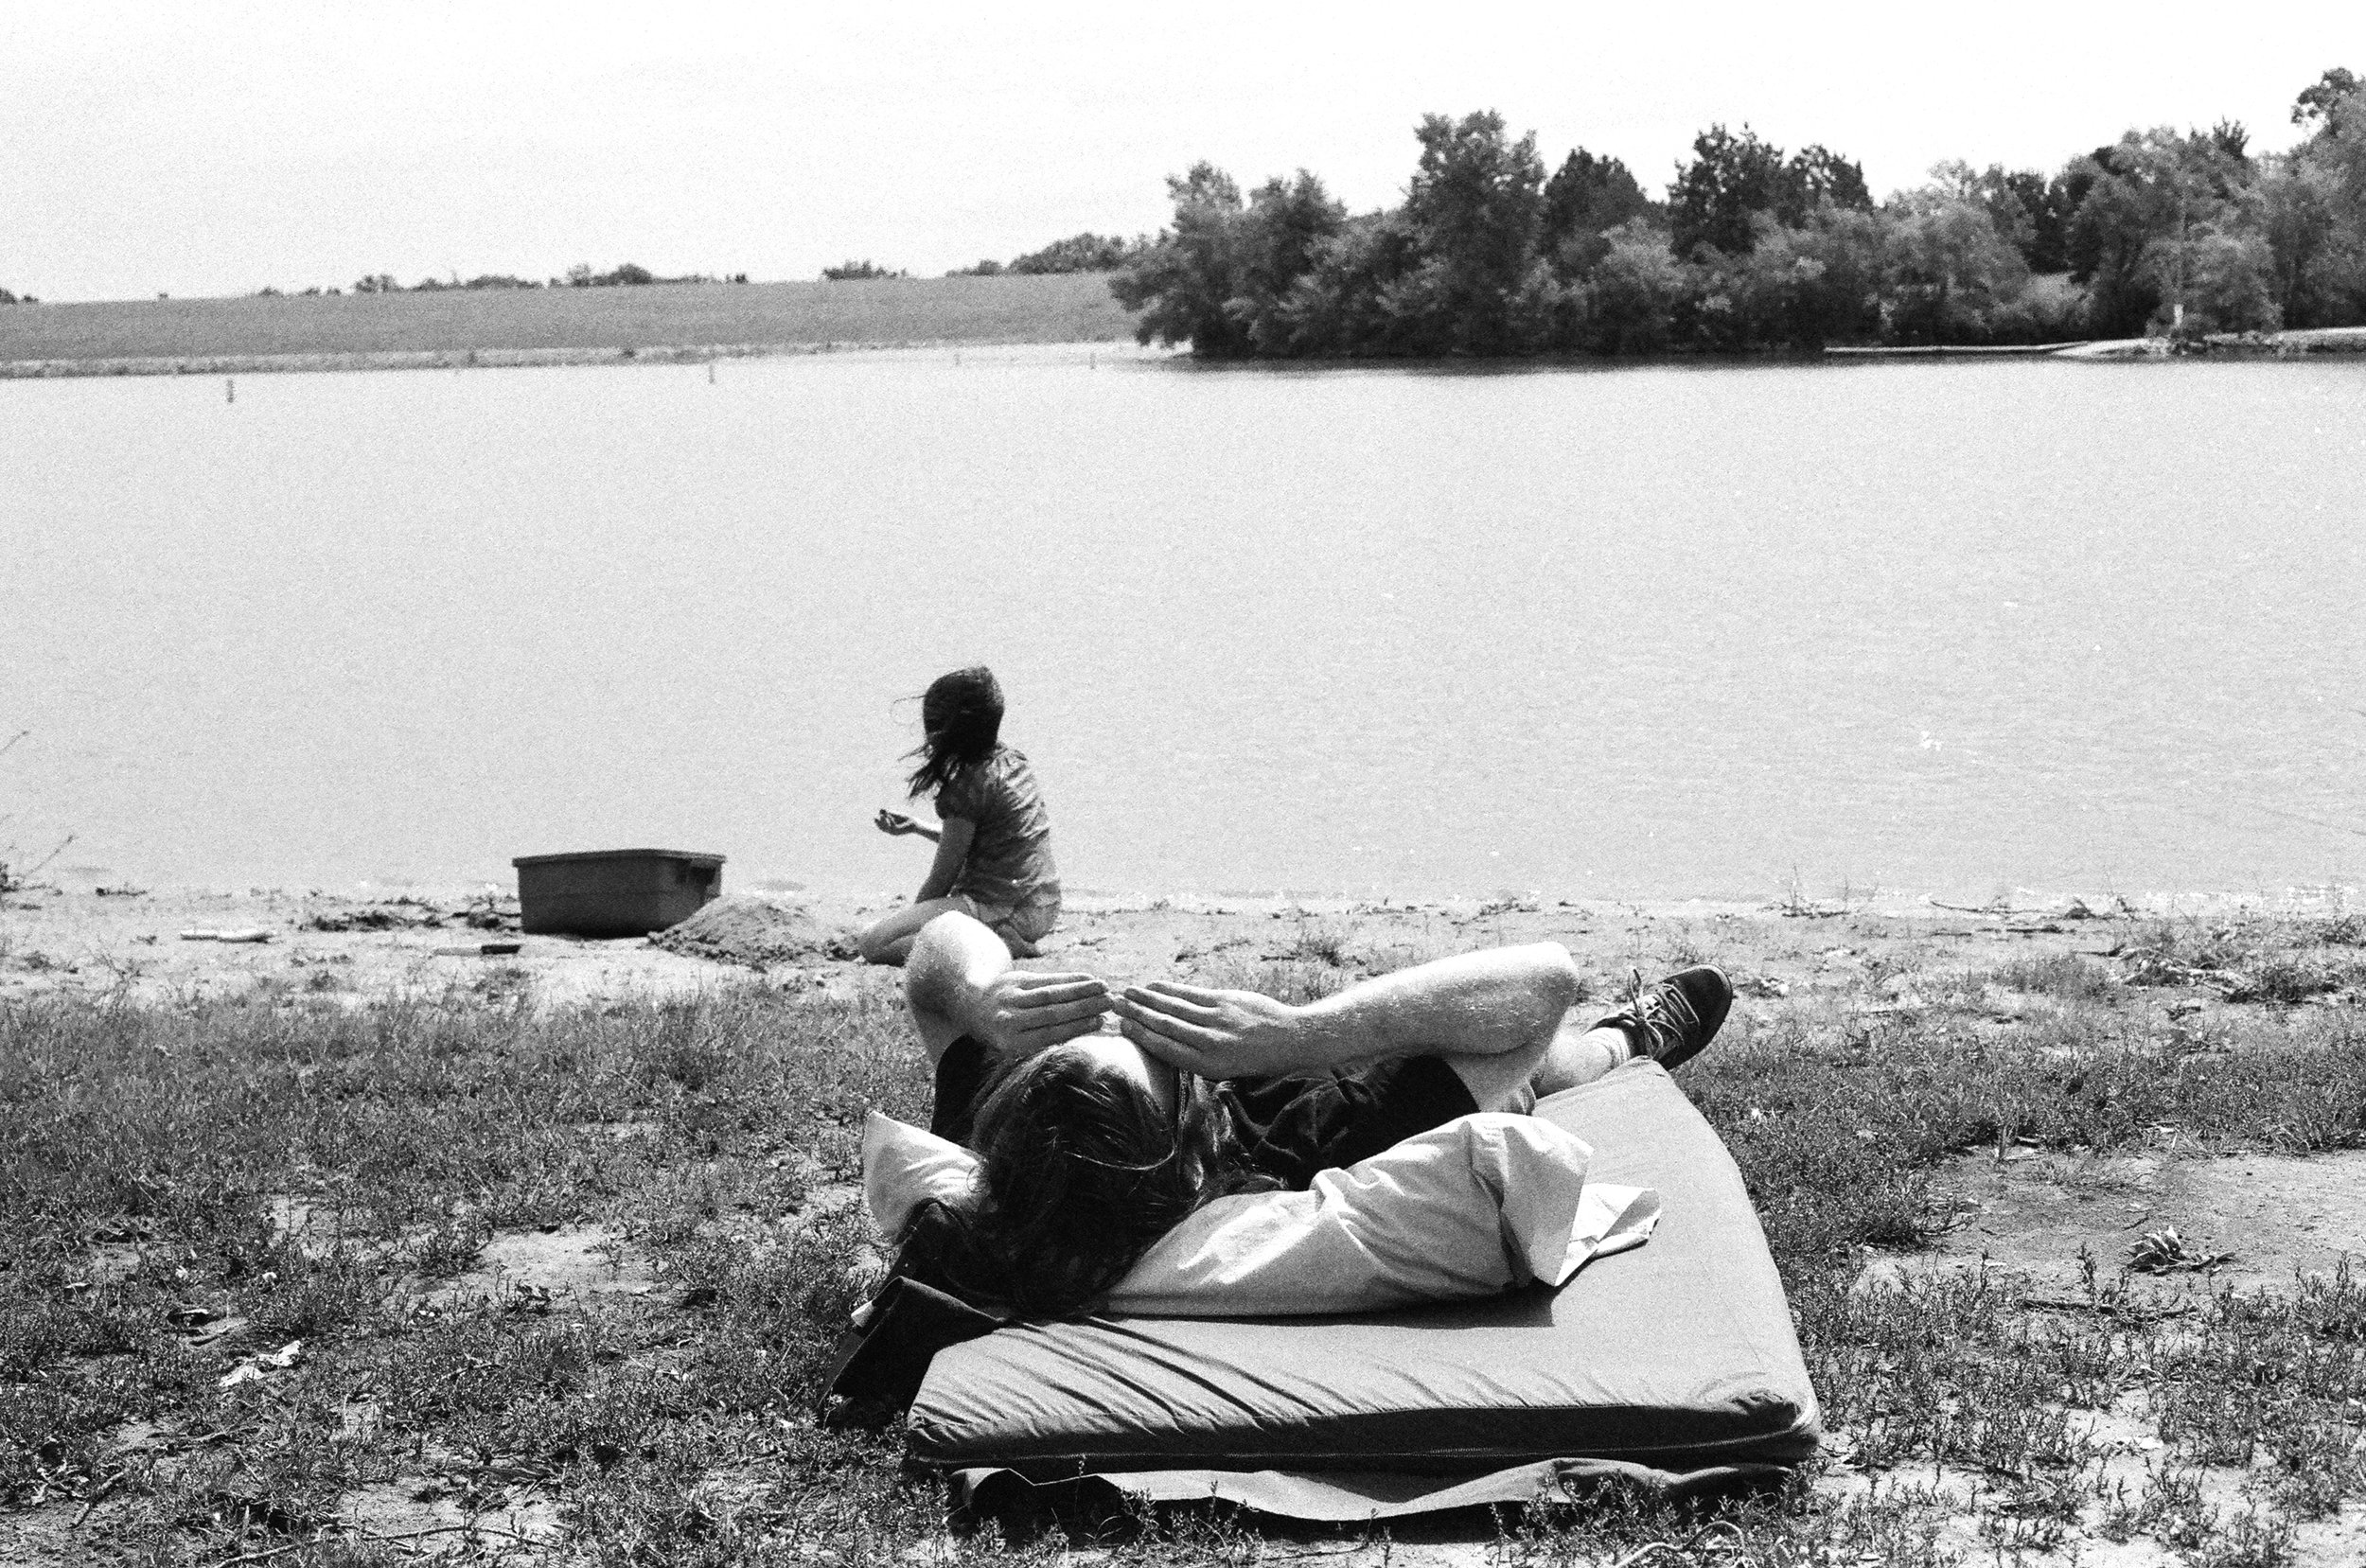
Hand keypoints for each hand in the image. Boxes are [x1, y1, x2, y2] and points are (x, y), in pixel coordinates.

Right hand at [875, 809, 918, 835]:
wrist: (914, 823)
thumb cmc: (905, 819)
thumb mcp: (895, 815)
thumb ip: (888, 813)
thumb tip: (881, 810)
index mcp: (891, 829)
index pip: (882, 828)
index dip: (878, 823)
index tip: (874, 817)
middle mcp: (892, 832)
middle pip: (883, 828)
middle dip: (879, 823)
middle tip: (875, 817)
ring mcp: (895, 832)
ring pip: (887, 828)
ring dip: (884, 821)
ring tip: (882, 815)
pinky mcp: (899, 830)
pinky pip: (892, 826)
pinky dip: (890, 821)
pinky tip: (889, 816)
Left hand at [974, 969, 1111, 1056]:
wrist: (973, 1004)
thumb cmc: (1002, 1032)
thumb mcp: (1015, 1044)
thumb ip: (1044, 1040)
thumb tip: (1084, 1033)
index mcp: (1008, 1042)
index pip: (1048, 1034)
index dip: (1076, 1027)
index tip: (1100, 1022)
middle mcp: (1007, 1019)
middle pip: (1052, 1012)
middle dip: (1084, 1007)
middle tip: (1110, 1004)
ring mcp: (1009, 997)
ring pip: (1051, 993)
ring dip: (1081, 991)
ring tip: (1104, 989)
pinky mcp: (1014, 979)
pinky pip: (1046, 979)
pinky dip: (1069, 979)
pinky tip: (1088, 979)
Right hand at [1112, 981, 1312, 1079]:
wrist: (1290, 1040)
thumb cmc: (1253, 1058)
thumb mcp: (1224, 1068)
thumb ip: (1195, 1055)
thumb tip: (1161, 1041)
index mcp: (1208, 1066)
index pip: (1165, 1048)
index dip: (1140, 1036)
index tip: (1122, 1026)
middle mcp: (1210, 1043)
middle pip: (1165, 1026)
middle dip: (1137, 1015)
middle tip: (1115, 1006)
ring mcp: (1218, 1020)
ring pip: (1174, 1008)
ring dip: (1147, 999)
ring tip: (1127, 993)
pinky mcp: (1226, 1001)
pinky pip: (1191, 994)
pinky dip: (1169, 989)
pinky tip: (1153, 986)